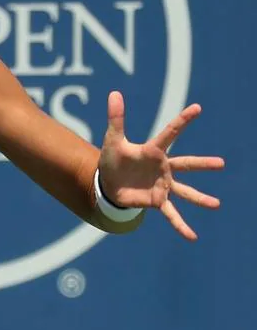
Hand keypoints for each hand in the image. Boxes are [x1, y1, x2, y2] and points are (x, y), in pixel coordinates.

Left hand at [97, 90, 224, 239]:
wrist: (109, 183)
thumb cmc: (114, 159)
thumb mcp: (113, 139)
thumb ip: (116, 118)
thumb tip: (114, 93)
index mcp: (154, 151)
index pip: (170, 133)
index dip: (182, 120)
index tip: (197, 108)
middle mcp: (164, 168)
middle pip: (186, 164)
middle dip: (202, 164)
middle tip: (221, 164)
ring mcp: (163, 185)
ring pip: (185, 191)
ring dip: (199, 198)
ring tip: (216, 204)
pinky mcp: (157, 201)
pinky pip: (171, 215)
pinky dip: (181, 226)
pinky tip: (192, 236)